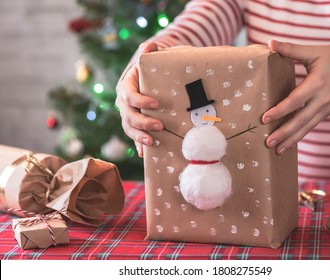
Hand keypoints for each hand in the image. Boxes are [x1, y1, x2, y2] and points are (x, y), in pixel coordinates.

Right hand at [115, 42, 162, 156]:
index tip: (156, 104)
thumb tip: (151, 45)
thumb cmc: (149, 69)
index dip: (141, 101)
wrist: (147, 79)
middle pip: (128, 115)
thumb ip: (147, 52)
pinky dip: (138, 145)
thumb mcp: (148, 60)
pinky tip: (145, 154)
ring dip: (139, 137)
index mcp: (125, 86)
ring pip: (128, 128)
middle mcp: (123, 102)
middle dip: (143, 122)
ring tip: (152, 142)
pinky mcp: (133, 125)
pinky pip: (133, 136)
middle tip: (159, 126)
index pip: (129, 95)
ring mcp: (127, 115)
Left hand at [262, 40, 329, 154]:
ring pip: (307, 127)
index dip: (280, 110)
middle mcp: (323, 99)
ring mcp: (327, 108)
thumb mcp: (313, 51)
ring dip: (292, 140)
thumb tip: (270, 42)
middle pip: (301, 120)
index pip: (295, 100)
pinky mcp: (327, 112)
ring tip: (277, 151)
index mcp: (318, 82)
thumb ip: (291, 49)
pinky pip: (312, 126)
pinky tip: (289, 144)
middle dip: (284, 133)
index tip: (265, 118)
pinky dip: (300, 136)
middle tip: (268, 142)